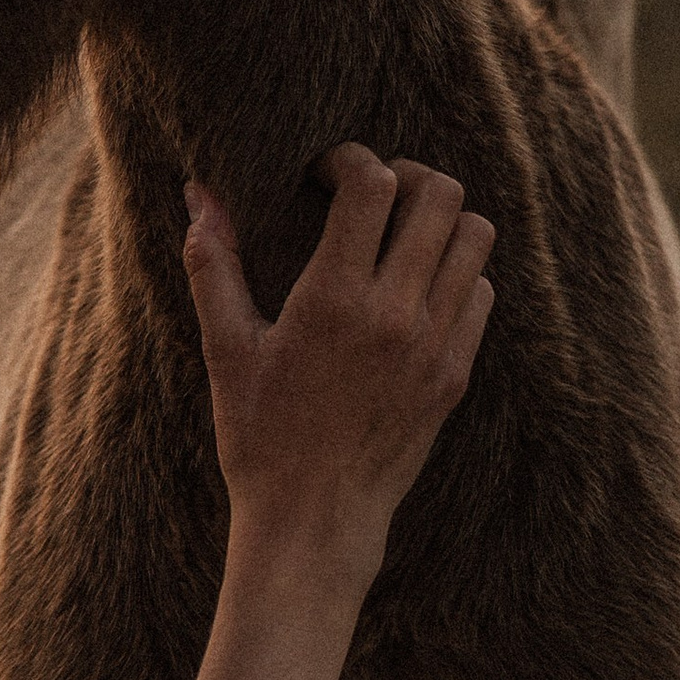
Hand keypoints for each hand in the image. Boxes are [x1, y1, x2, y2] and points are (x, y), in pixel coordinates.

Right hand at [183, 148, 492, 587]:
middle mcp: (394, 315)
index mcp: (333, 300)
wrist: (314, 520)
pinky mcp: (455, 374)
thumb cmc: (258, 437)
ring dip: (440, 220)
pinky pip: (481, 292)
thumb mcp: (226, 349)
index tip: (326, 173)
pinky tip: (415, 287)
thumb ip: (213, 264)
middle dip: (407, 175)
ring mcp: (434, 345)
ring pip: (475, 237)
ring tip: (401, 233)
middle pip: (441, 195)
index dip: (352, 159)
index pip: (375, 184)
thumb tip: (198, 193)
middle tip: (373, 193)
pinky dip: (456, 272)